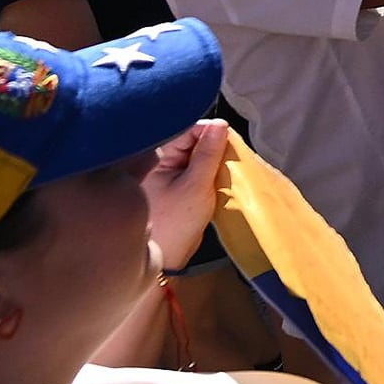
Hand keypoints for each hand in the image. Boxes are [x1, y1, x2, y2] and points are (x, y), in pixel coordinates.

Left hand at [140, 119, 230, 274]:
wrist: (166, 259)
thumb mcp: (196, 185)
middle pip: (193, 138)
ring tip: (222, 173)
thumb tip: (220, 124)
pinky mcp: (178, 185)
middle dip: (213, 146)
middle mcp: (160, 159)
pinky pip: (197, 168)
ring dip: (213, 160)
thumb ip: (208, 153)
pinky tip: (217, 182)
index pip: (187, 128)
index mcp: (156, 155)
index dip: (210, 132)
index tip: (227, 145)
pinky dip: (210, 172)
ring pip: (197, 153)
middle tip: (226, 162)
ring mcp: (169, 172)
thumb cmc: (176, 222)